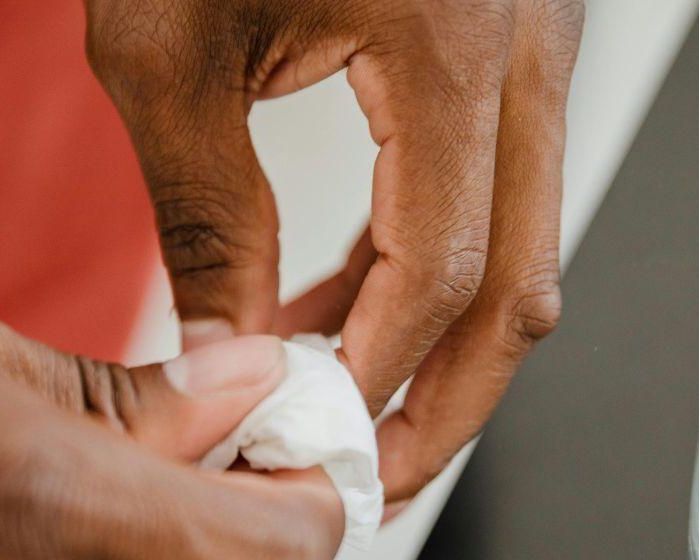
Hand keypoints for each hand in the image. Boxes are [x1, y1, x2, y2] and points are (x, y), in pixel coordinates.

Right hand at [0, 263, 340, 557]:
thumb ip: (117, 383)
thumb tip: (241, 384)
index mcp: (58, 512)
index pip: (288, 544)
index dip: (306, 485)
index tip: (280, 434)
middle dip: (248, 511)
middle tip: (214, 445)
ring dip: (184, 535)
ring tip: (132, 468)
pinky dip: (118, 556)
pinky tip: (63, 514)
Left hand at [84, 0, 584, 499]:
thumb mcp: (169, 48)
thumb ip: (207, 210)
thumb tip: (229, 350)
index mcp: (450, 37)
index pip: (444, 265)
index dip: (378, 371)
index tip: (309, 430)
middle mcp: (523, 41)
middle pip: (521, 278)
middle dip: (447, 399)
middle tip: (370, 471)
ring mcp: (529, 44)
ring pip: (519, 243)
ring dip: (438, 340)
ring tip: (342, 400)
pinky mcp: (503, 48)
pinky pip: (489, 189)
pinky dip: (428, 264)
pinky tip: (347, 310)